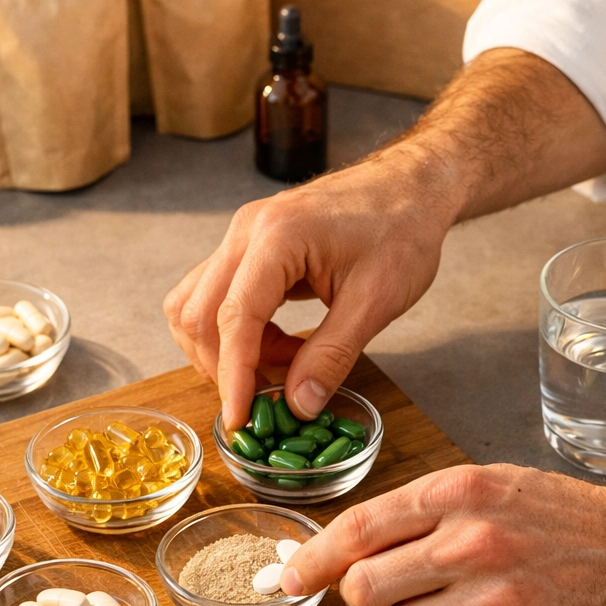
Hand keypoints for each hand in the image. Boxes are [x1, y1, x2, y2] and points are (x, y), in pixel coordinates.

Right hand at [163, 145, 459, 428]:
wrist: (410, 186)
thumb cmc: (401, 230)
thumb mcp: (376, 301)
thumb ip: (332, 355)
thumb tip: (298, 406)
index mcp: (277, 237)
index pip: (234, 317)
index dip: (233, 375)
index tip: (238, 419)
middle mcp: (246, 232)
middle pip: (198, 313)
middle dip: (222, 367)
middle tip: (265, 399)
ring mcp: (241, 237)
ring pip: (194, 306)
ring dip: (223, 349)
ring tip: (279, 364)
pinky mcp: (247, 248)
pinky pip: (215, 297)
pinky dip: (236, 332)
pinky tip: (278, 343)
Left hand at [280, 464, 605, 605]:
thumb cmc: (551, 516)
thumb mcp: (483, 486)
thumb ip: (415, 513)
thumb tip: (343, 552)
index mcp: (458, 493)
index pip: (358, 529)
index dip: (313, 560)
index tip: (289, 578)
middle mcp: (472, 544)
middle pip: (363, 589)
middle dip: (363, 596)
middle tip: (388, 590)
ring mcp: (496, 601)